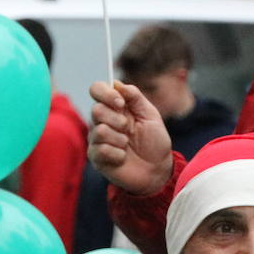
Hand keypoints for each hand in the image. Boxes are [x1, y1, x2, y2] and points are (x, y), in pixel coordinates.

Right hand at [86, 81, 173, 195]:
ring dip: (119, 139)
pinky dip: (117, 154)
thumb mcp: (150, 115)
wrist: (157, 169)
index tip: (120, 103)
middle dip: (116, 119)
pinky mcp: (96, 157)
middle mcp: (102, 121)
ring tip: (127, 145)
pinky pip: (101, 150)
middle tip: (128, 129)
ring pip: (99, 131)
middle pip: (96, 110)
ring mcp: (97, 139)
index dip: (105, 93)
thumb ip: (135, 97)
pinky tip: (123, 158)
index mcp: (114, 107)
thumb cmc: (154, 142)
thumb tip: (117, 83)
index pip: (97, 89)